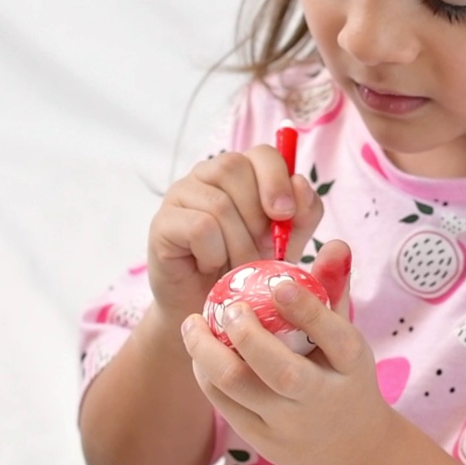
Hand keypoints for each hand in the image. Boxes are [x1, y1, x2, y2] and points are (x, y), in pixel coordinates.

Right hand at [148, 147, 323, 320]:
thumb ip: (302, 214)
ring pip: (219, 203)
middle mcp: (207, 174)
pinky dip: (215, 253)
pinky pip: (199, 228)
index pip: (262, 153)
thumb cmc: (250, 271)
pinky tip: (210, 266)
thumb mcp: (288, 243)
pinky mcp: (162, 222)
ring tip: (238, 268)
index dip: (276, 179)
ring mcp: (180, 195)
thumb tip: (300, 183)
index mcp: (241, 173)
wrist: (214, 311)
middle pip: (234, 168)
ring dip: (238, 244)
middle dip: (257, 217)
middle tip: (260, 250)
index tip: (285, 214)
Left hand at [180, 241, 392, 464]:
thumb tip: (334, 243)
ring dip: (207, 351)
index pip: (334, 336)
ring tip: (193, 323)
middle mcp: (322, 399)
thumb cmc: (343, 374)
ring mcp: (289, 425)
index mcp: (352, 366)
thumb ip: (335, 289)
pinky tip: (198, 348)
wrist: (349, 446)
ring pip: (239, 388)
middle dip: (248, 335)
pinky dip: (205, 372)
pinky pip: (223, 403)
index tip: (278, 283)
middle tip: (229, 306)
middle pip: (281, 371)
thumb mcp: (348, 335)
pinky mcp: (262, 441)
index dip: (306, 308)